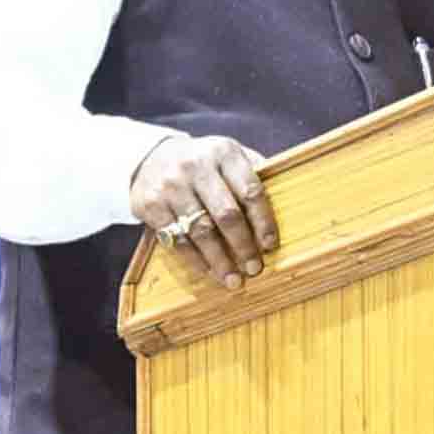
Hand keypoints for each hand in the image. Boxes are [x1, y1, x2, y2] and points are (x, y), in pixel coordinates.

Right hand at [129, 136, 277, 290]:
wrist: (151, 157)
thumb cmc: (204, 162)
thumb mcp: (229, 156)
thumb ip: (253, 174)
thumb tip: (283, 204)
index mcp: (224, 153)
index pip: (250, 191)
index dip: (263, 221)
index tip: (271, 245)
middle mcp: (196, 167)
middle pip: (226, 214)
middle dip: (243, 245)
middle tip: (255, 268)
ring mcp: (171, 186)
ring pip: (200, 230)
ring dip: (220, 260)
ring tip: (233, 280)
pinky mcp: (150, 205)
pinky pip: (176, 239)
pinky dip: (195, 259)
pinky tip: (209, 271)